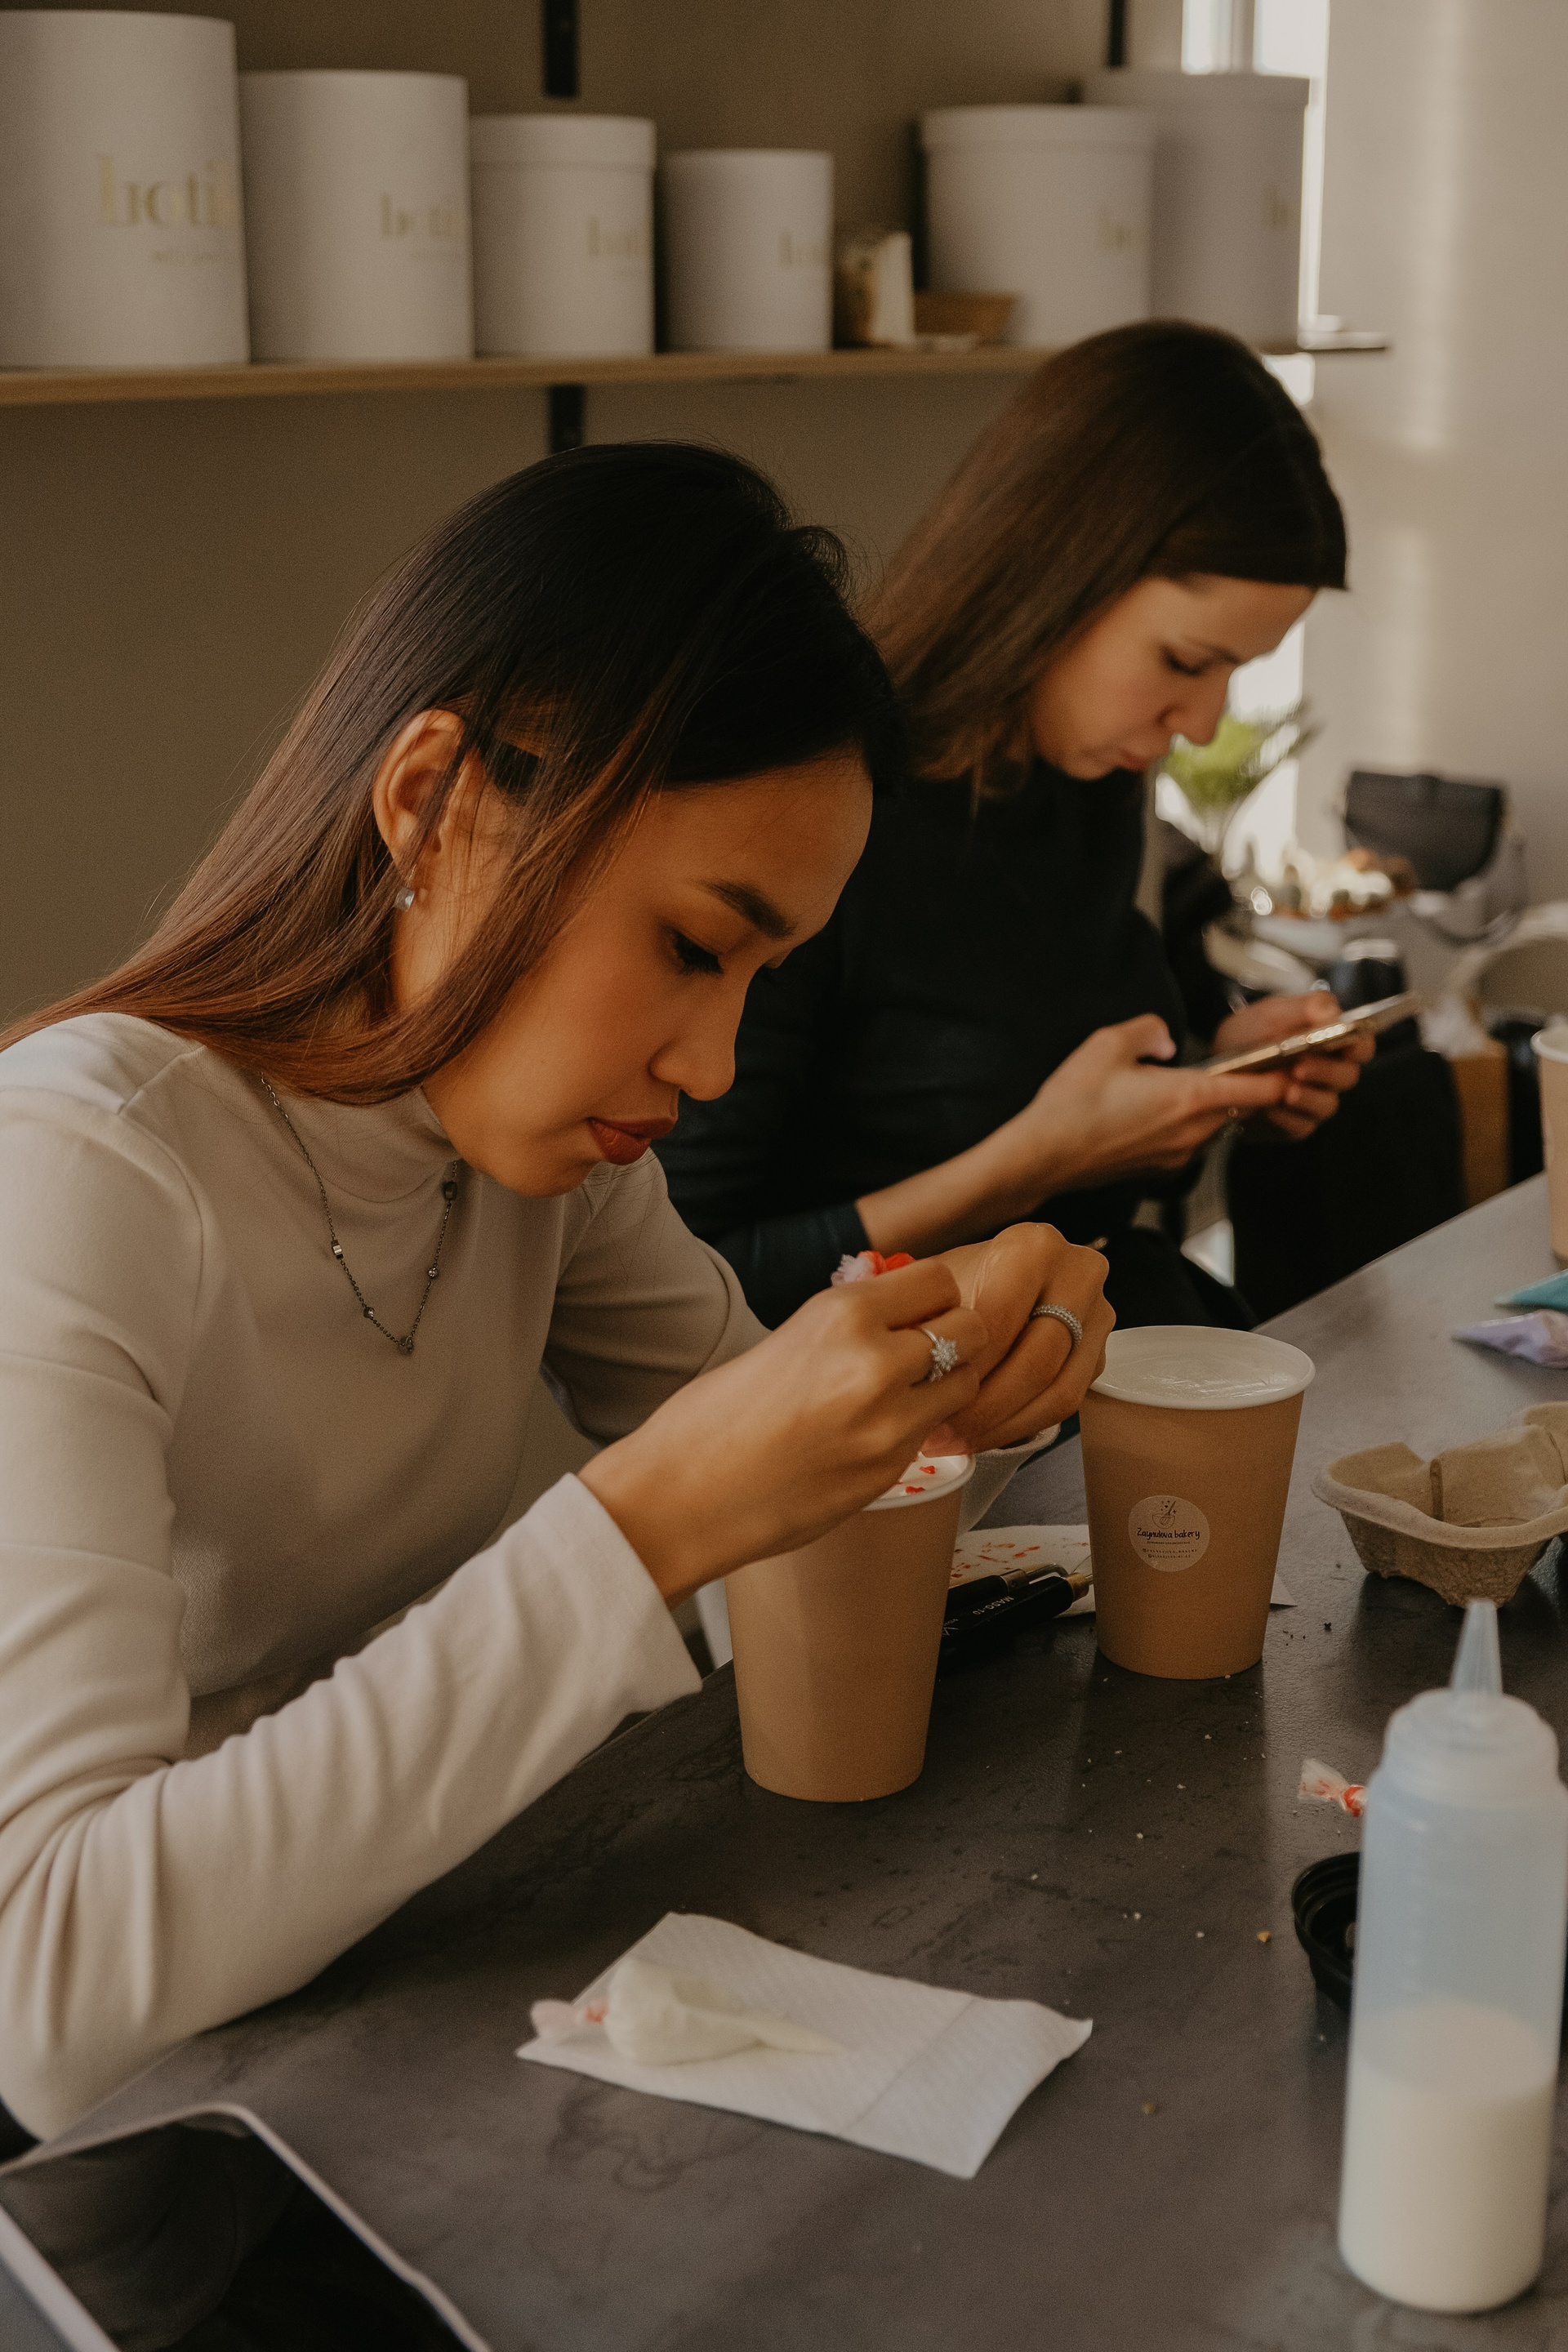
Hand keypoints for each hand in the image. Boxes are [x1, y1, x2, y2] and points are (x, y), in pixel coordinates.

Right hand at [579, 1259, 988, 1603]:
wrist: (683, 1498)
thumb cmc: (713, 1418)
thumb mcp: (786, 1340)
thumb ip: (850, 1324)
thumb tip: (901, 1308)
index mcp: (842, 1314)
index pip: (937, 1280)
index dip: (931, 1294)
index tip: (918, 1307)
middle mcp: (876, 1362)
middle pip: (969, 1329)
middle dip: (952, 1336)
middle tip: (923, 1351)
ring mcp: (890, 1423)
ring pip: (965, 1385)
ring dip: (945, 1385)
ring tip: (903, 1395)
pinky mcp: (892, 1473)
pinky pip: (931, 1434)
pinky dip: (916, 1429)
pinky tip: (872, 1434)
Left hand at [923, 1223, 1115, 1451]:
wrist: (988, 1278)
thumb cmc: (958, 1284)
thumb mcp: (938, 1290)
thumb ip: (932, 1324)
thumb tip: (919, 1379)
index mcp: (1034, 1248)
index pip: (1003, 1319)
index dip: (967, 1365)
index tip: (931, 1396)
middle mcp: (1077, 1274)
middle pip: (1039, 1359)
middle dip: (987, 1406)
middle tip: (945, 1432)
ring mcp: (1097, 1315)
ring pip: (1060, 1390)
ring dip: (1006, 1425)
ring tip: (960, 1441)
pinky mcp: (1099, 1353)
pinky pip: (1067, 1402)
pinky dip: (1022, 1425)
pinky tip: (984, 1434)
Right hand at [1006, 1014, 1294, 1185]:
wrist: (1044, 1156)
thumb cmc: (1072, 1103)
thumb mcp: (1107, 1043)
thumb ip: (1148, 1029)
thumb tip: (1167, 1039)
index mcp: (1189, 1096)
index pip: (1262, 1088)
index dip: (1284, 1072)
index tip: (1295, 1059)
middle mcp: (1193, 1131)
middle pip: (1244, 1107)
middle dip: (1253, 1087)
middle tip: (1250, 1063)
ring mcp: (1179, 1154)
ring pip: (1218, 1125)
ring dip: (1218, 1106)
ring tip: (1196, 1085)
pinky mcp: (1161, 1168)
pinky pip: (1192, 1142)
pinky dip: (1191, 1125)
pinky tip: (1161, 1111)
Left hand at [1212, 991, 1371, 1140]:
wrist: (1215, 1064)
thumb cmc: (1249, 1034)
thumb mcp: (1270, 1013)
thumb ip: (1302, 1008)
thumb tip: (1331, 1013)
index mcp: (1330, 1041)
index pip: (1361, 1045)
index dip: (1359, 1045)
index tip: (1347, 1044)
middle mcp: (1328, 1073)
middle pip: (1347, 1076)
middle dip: (1326, 1072)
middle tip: (1300, 1066)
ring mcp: (1313, 1100)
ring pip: (1327, 1105)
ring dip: (1308, 1098)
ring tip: (1287, 1091)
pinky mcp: (1295, 1124)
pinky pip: (1301, 1126)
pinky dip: (1285, 1118)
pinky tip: (1269, 1109)